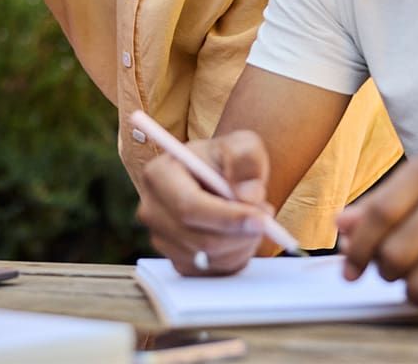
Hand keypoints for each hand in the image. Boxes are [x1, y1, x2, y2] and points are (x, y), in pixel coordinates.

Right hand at [137, 131, 272, 275]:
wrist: (216, 178)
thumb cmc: (225, 159)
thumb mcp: (241, 145)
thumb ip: (246, 159)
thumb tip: (248, 194)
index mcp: (158, 175)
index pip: (189, 207)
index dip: (227, 218)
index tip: (261, 220)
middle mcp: (152, 210)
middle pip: (200, 239)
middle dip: (241, 234)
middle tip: (266, 218)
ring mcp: (161, 239)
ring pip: (211, 258)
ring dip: (242, 244)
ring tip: (252, 219)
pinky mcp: (177, 261)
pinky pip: (213, 272)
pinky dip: (235, 257)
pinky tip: (239, 234)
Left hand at [336, 156, 417, 312]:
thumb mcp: (411, 194)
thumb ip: (373, 209)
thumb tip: (341, 226)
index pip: (380, 213)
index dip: (359, 247)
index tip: (348, 270)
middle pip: (397, 250)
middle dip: (384, 271)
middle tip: (389, 273)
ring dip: (411, 292)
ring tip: (414, 286)